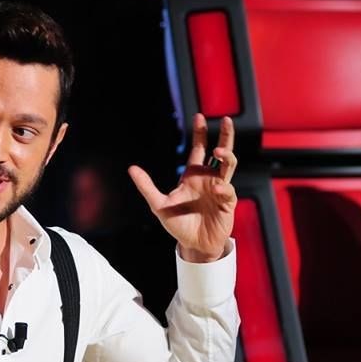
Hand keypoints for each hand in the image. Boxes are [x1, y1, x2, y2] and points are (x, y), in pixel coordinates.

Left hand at [128, 113, 236, 262]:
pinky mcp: (227, 203)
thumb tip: (131, 168)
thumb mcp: (159, 204)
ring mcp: (220, 189)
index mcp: (193, 175)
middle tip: (225, 120)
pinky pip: (228, 191)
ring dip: (227, 156)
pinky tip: (218, 189)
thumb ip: (147, 186)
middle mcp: (208, 179)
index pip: (198, 149)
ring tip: (220, 151)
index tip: (198, 116)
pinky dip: (224, 188)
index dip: (199, 133)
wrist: (194, 245)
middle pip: (221, 152)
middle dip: (224, 135)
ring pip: (229, 166)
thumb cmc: (178, 224)